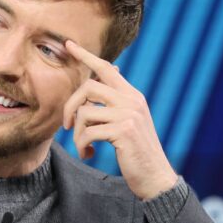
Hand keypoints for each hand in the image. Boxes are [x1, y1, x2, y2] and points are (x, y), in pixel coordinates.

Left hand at [62, 40, 177, 200]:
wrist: (155, 177)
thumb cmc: (136, 153)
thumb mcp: (128, 124)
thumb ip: (115, 106)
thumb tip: (94, 88)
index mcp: (133, 96)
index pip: (106, 69)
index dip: (86, 56)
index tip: (69, 44)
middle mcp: (132, 100)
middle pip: (88, 88)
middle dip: (70, 107)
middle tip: (67, 126)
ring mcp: (129, 115)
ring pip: (85, 112)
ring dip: (78, 134)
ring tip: (83, 147)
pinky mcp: (124, 131)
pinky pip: (89, 132)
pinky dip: (83, 146)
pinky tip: (89, 155)